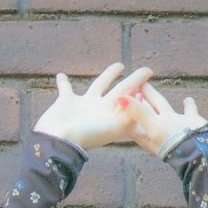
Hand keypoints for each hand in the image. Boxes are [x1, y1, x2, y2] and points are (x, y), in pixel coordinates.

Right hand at [32, 63, 154, 151]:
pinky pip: (65, 88)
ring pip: (99, 86)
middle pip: (121, 90)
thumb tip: (140, 97)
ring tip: (119, 66)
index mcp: (113, 115)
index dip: (141, 90)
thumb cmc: (85, 136)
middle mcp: (101, 109)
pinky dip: (62, 82)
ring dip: (109, 76)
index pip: (132, 100)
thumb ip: (129, 112)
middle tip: (147, 70)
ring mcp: (83, 105)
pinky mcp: (65, 101)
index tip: (150, 76)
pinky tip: (61, 75)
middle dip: (134, 81)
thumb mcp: (113, 127)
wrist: (58, 141)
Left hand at [125, 82, 207, 158]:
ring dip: (154, 98)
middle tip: (133, 84)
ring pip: (162, 107)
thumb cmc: (173, 143)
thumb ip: (138, 112)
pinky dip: (188, 105)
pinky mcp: (191, 123)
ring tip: (147, 84)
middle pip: (145, 110)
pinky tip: (187, 98)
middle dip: (138, 98)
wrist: (201, 151)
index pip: (131, 119)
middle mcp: (158, 130)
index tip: (120, 93)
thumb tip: (119, 97)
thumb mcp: (152, 126)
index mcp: (146, 134)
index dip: (126, 107)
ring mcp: (174, 126)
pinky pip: (188, 111)